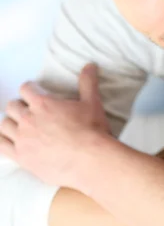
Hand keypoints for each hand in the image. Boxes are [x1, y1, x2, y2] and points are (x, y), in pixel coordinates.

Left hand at [0, 64, 110, 187]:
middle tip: (30, 112)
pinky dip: (2, 141)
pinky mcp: (22, 157)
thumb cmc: (91, 131)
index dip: (30, 89)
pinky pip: (1, 146)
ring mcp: (23, 139)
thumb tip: (90, 65)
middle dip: (20, 107)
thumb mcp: (92, 103)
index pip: (25, 89)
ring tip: (20, 126)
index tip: (35, 93)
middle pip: (12, 106)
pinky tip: (9, 141)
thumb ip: (88, 82)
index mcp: (43, 103)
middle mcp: (29, 119)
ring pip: (4, 125)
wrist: (90, 160)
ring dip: (11, 123)